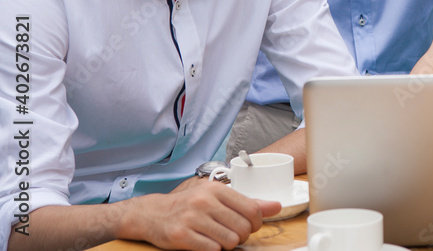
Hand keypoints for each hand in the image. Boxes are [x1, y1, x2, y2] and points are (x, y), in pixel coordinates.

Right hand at [119, 180, 280, 250]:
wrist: (152, 213)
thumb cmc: (189, 205)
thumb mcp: (217, 198)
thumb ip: (248, 203)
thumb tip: (276, 206)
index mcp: (217, 190)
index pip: (252, 210)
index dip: (256, 223)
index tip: (249, 226)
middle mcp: (205, 202)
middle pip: (243, 228)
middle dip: (241, 236)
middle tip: (231, 235)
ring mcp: (192, 219)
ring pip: (230, 242)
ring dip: (227, 245)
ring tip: (217, 239)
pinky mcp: (181, 235)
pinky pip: (212, 250)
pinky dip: (213, 250)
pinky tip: (205, 244)